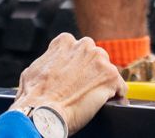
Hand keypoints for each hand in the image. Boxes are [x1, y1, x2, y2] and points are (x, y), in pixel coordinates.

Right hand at [11, 33, 126, 133]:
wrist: (44, 113)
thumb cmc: (35, 97)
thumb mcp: (33, 70)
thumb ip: (49, 61)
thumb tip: (52, 67)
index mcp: (65, 42)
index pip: (78, 50)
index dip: (77, 65)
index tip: (75, 77)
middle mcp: (84, 46)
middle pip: (96, 58)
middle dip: (92, 72)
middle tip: (83, 89)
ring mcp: (100, 60)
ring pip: (108, 72)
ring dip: (103, 84)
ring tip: (92, 99)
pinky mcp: (111, 77)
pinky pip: (120, 87)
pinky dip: (116, 96)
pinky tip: (105, 104)